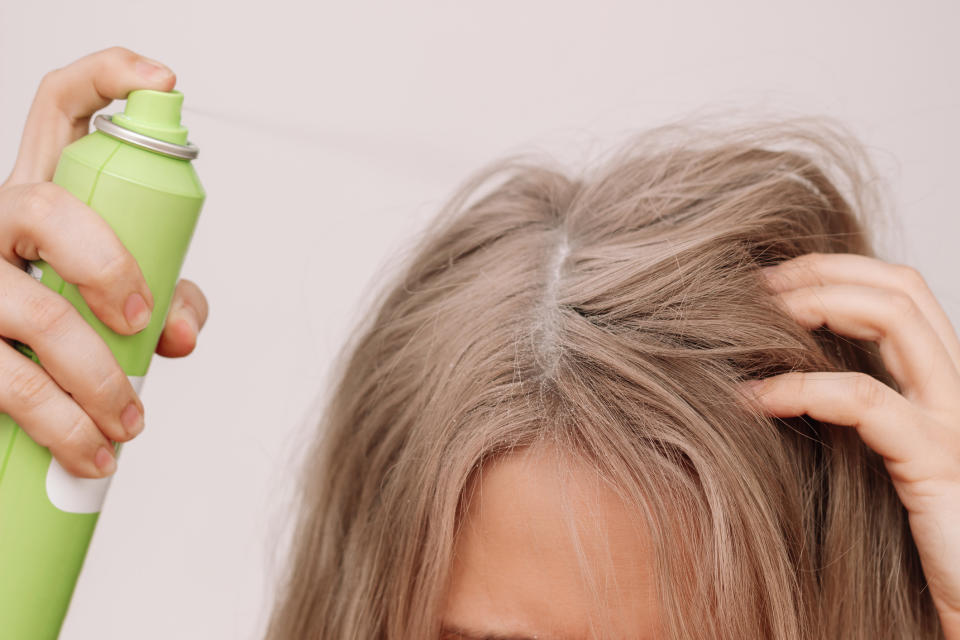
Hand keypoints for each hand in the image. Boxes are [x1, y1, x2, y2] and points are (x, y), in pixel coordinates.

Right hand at [0, 47, 208, 478]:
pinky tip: (92, 455)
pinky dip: (62, 427)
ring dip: (95, 379)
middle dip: (110, 264)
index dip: (109, 78)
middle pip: (49, 209)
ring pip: (30, 309)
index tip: (165, 82)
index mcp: (42, 194)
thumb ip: (161, 294)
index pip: (60, 108)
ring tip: (129, 424)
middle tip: (143, 323)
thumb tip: (183, 333)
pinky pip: (5, 381)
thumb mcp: (106, 293)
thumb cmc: (53, 318)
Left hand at [740, 252, 959, 637]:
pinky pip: (866, 402)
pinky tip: (755, 400)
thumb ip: (843, 411)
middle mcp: (957, 391)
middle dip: (819, 273)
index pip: (898, 293)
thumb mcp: (870, 459)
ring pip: (895, 319)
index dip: (832, 272)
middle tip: (752, 288)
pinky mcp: (940, 464)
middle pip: (899, 288)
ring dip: (813, 305)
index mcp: (940, 386)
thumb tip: (764, 374)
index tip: (766, 284)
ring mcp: (956, 422)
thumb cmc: (908, 542)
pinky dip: (801, 388)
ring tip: (751, 318)